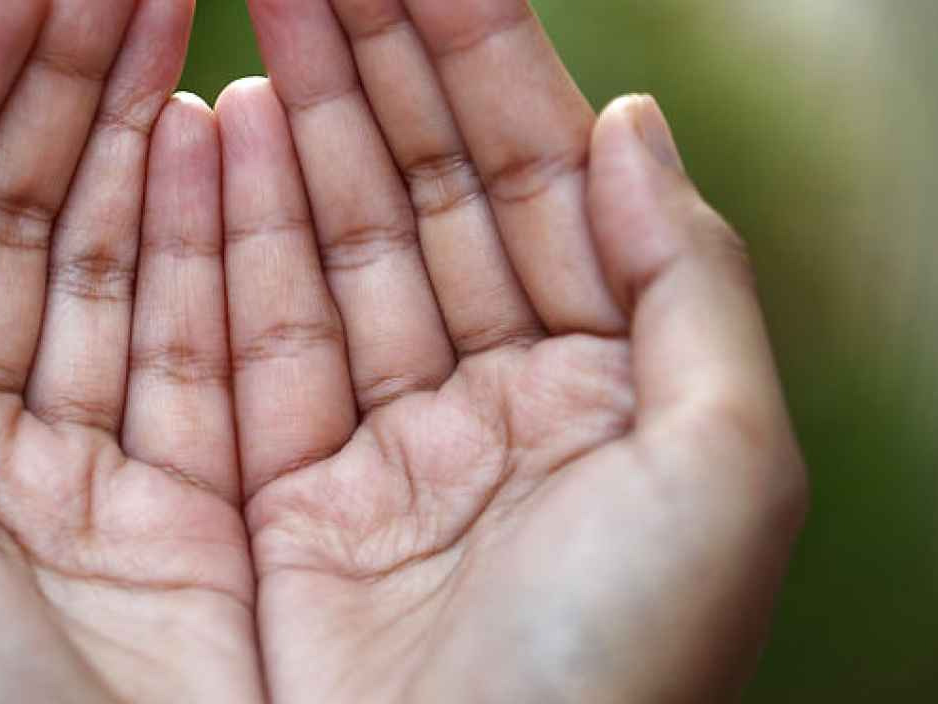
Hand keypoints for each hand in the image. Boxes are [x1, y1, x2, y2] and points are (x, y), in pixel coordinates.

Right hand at [224, 0, 806, 700]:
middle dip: (370, 60)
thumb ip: (691, 278)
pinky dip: (231, 232)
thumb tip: (631, 119)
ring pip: (332, 246)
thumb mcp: (722, 467)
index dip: (473, 53)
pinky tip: (214, 129)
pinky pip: (254, 337)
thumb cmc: (624, 668)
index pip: (531, 178)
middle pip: (422, 191)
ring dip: (298, 122)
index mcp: (606, 385)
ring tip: (254, 8)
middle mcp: (495, 404)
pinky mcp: (284, 503)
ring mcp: (382, 449)